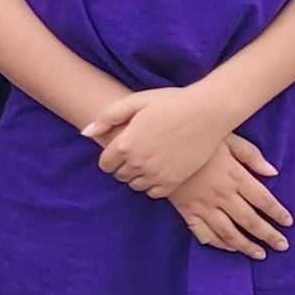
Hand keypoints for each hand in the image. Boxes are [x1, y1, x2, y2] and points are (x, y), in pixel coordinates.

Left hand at [82, 84, 238, 196]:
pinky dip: (153, 185)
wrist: (208, 112)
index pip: (104, 164)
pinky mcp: (174, 181)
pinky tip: (160, 170)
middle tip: (137, 153)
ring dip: (137, 176)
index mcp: (125, 144)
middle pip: (119, 175)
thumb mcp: (136, 101)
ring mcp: (156, 174)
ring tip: (149, 160)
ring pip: (135, 185)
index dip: (110, 158)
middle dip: (123, 166)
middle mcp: (138, 162)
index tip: (120, 150)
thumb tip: (85, 133)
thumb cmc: (171, 102)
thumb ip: (107, 117)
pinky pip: (153, 193)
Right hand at [166, 135, 292, 259]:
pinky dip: (218, 243)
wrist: (159, 145)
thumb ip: (251, 155)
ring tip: (259, 254)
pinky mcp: (186, 211)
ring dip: (246, 246)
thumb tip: (273, 172)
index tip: (288, 222)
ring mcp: (203, 205)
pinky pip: (204, 233)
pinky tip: (229, 248)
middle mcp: (222, 195)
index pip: (264, 200)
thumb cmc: (196, 138)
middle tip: (282, 246)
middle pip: (251, 220)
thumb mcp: (228, 138)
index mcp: (235, 176)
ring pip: (229, 232)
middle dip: (269, 235)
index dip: (278, 213)